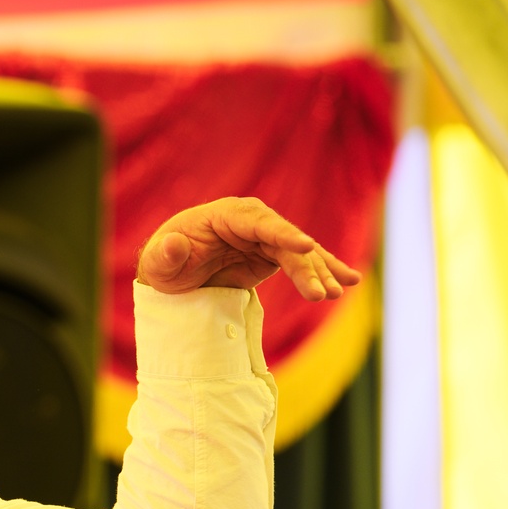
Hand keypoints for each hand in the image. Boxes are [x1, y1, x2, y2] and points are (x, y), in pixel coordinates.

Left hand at [137, 197, 359, 301]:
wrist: (172, 274)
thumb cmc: (164, 263)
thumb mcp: (157, 263)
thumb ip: (165, 254)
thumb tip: (174, 244)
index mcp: (226, 214)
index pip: (259, 223)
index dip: (283, 235)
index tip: (305, 247)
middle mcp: (252, 221)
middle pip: (286, 241)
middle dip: (306, 266)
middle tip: (321, 293)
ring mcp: (265, 238)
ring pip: (300, 254)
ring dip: (320, 273)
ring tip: (337, 293)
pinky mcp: (272, 256)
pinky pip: (302, 262)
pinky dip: (324, 271)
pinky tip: (349, 280)